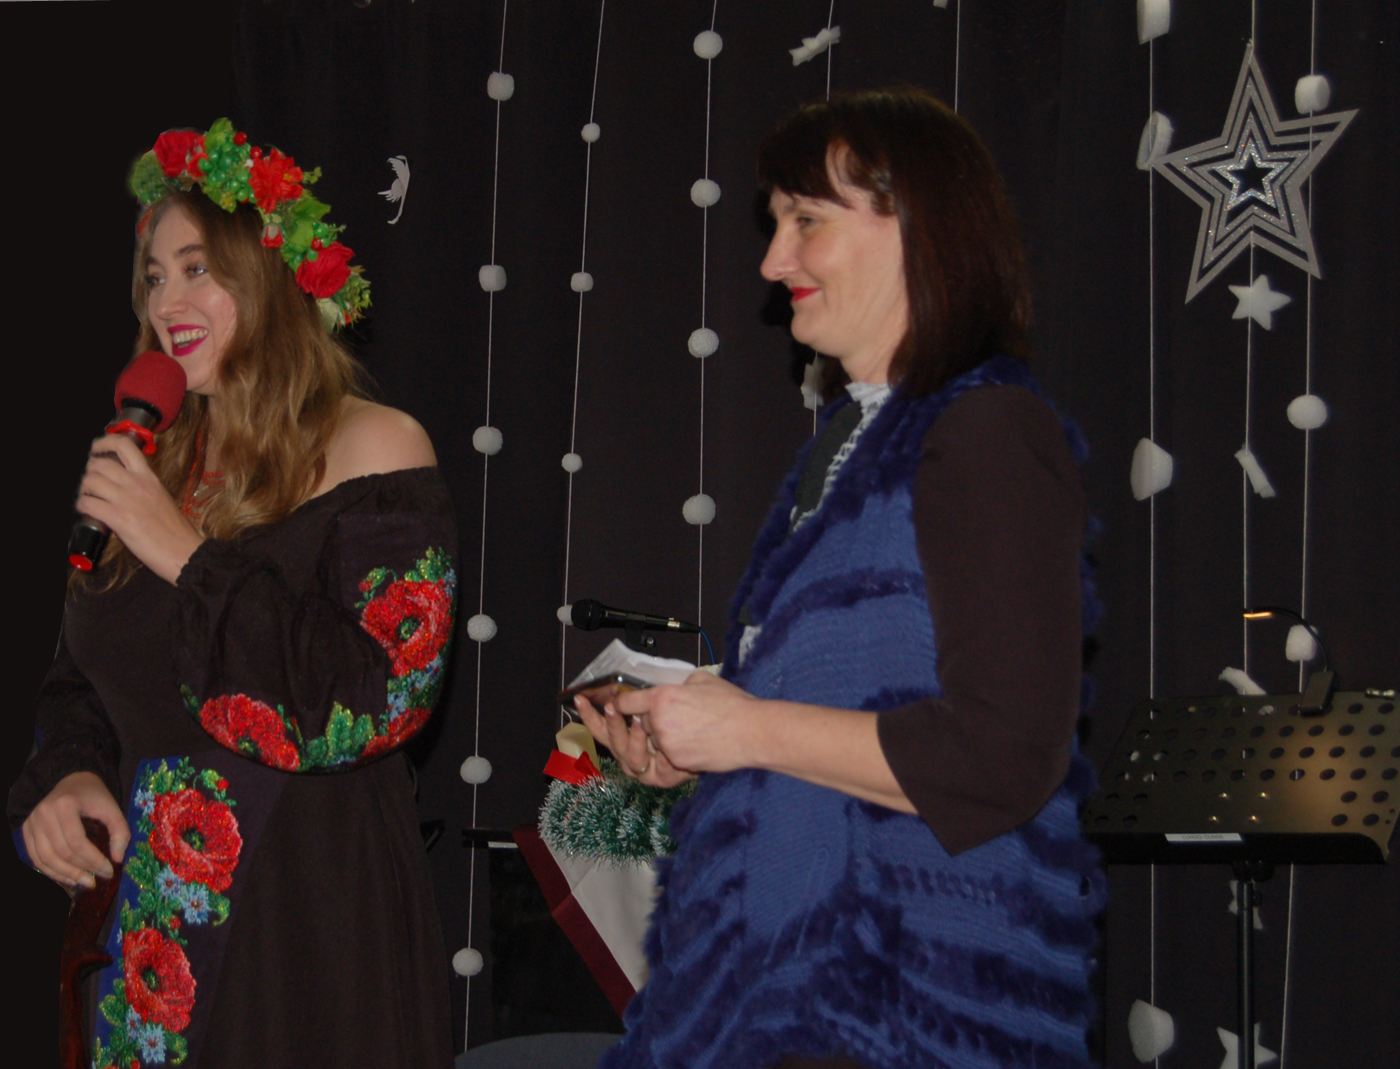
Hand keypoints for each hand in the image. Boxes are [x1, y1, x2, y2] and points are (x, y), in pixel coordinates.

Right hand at [22, 772, 128, 889]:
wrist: (73, 781)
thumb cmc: (94, 796)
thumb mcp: (112, 808)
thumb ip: (120, 831)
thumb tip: (117, 859)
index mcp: (65, 805)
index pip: (77, 841)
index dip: (93, 860)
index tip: (108, 871)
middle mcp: (43, 814)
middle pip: (60, 852)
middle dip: (80, 870)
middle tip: (96, 881)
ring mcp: (31, 823)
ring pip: (45, 859)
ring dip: (65, 875)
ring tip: (83, 882)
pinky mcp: (26, 831)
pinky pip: (36, 858)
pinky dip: (51, 871)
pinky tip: (68, 878)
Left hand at [76, 432, 202, 582]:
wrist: (184, 552)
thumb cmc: (175, 531)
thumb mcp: (161, 499)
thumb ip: (142, 488)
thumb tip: (121, 486)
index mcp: (149, 478)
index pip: (125, 446)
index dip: (104, 442)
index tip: (96, 448)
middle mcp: (137, 484)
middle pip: (99, 463)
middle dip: (88, 471)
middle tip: (89, 481)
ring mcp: (127, 500)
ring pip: (89, 481)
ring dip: (82, 489)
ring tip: (87, 496)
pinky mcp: (118, 518)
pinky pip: (87, 503)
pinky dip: (81, 505)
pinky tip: (86, 510)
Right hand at [573, 693, 696, 788]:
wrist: (719, 738)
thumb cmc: (690, 716)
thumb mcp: (664, 700)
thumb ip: (643, 698)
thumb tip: (622, 687)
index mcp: (628, 738)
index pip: (602, 727)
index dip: (589, 715)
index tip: (580, 699)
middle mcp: (632, 755)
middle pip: (610, 743)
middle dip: (609, 724)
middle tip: (611, 707)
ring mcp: (646, 769)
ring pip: (628, 757)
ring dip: (632, 737)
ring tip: (640, 720)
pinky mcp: (662, 778)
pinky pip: (654, 768)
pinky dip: (659, 756)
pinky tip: (665, 745)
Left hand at [614, 672, 763, 774]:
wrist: (751, 731)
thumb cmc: (731, 704)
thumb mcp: (702, 680)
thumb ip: (678, 685)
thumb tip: (673, 689)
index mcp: (661, 698)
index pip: (627, 702)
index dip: (621, 703)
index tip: (619, 705)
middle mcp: (658, 722)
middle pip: (640, 723)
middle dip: (653, 721)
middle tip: (677, 718)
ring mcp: (667, 745)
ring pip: (655, 741)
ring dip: (666, 738)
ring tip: (691, 731)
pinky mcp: (677, 762)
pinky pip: (668, 756)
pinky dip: (678, 751)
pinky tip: (697, 743)